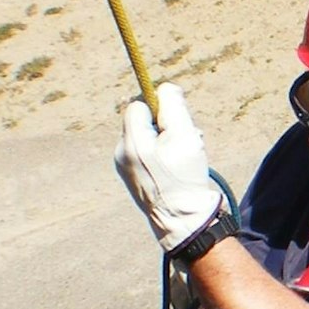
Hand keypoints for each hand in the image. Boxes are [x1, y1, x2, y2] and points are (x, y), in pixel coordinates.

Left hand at [114, 82, 220, 252]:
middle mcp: (121, 153)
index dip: (159, 106)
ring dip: (168, 140)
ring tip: (186, 155)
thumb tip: (165, 88)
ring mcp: (124, 167)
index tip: (176, 118)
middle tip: (187, 139)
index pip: (138, 105)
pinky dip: (163, 155)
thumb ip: (173, 106)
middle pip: (143, 121)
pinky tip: (178, 167)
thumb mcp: (184, 134)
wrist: (183, 221)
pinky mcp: (133, 178)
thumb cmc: (185, 177)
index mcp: (130, 142)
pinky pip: (146, 155)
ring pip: (147, 138)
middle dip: (167, 125)